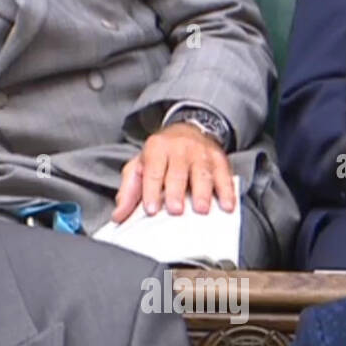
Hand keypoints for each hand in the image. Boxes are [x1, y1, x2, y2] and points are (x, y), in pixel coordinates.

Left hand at [113, 123, 235, 221]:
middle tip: (176, 210)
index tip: (151, 209)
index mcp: (156, 149)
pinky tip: (227, 205)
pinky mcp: (219, 160)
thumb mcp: (140, 166)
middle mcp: (179, 149)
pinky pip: (224, 176)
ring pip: (202, 174)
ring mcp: (201, 154)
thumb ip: (129, 192)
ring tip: (202, 209)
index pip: (152, 171)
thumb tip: (118, 216)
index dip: (150, 190)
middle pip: (177, 173)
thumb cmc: (162, 155)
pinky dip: (226, 191)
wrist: (189, 129)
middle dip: (176, 192)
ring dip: (203, 193)